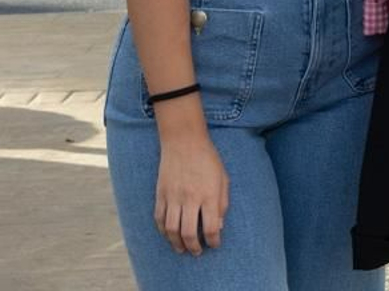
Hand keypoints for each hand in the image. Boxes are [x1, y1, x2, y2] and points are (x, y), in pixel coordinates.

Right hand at [154, 130, 228, 254]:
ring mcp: (172, 197)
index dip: (213, 241)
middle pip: (188, 233)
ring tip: (182, 249)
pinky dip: (163, 231)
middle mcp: (190, 198)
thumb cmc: (208, 159)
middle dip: (193, 247)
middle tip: (197, 252)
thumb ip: (222, 203)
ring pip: (171, 230)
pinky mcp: (160, 194)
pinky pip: (159, 219)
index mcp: (209, 194)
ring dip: (176, 244)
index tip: (215, 244)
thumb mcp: (223, 178)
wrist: (184, 141)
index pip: (210, 227)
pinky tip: (169, 235)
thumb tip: (218, 226)